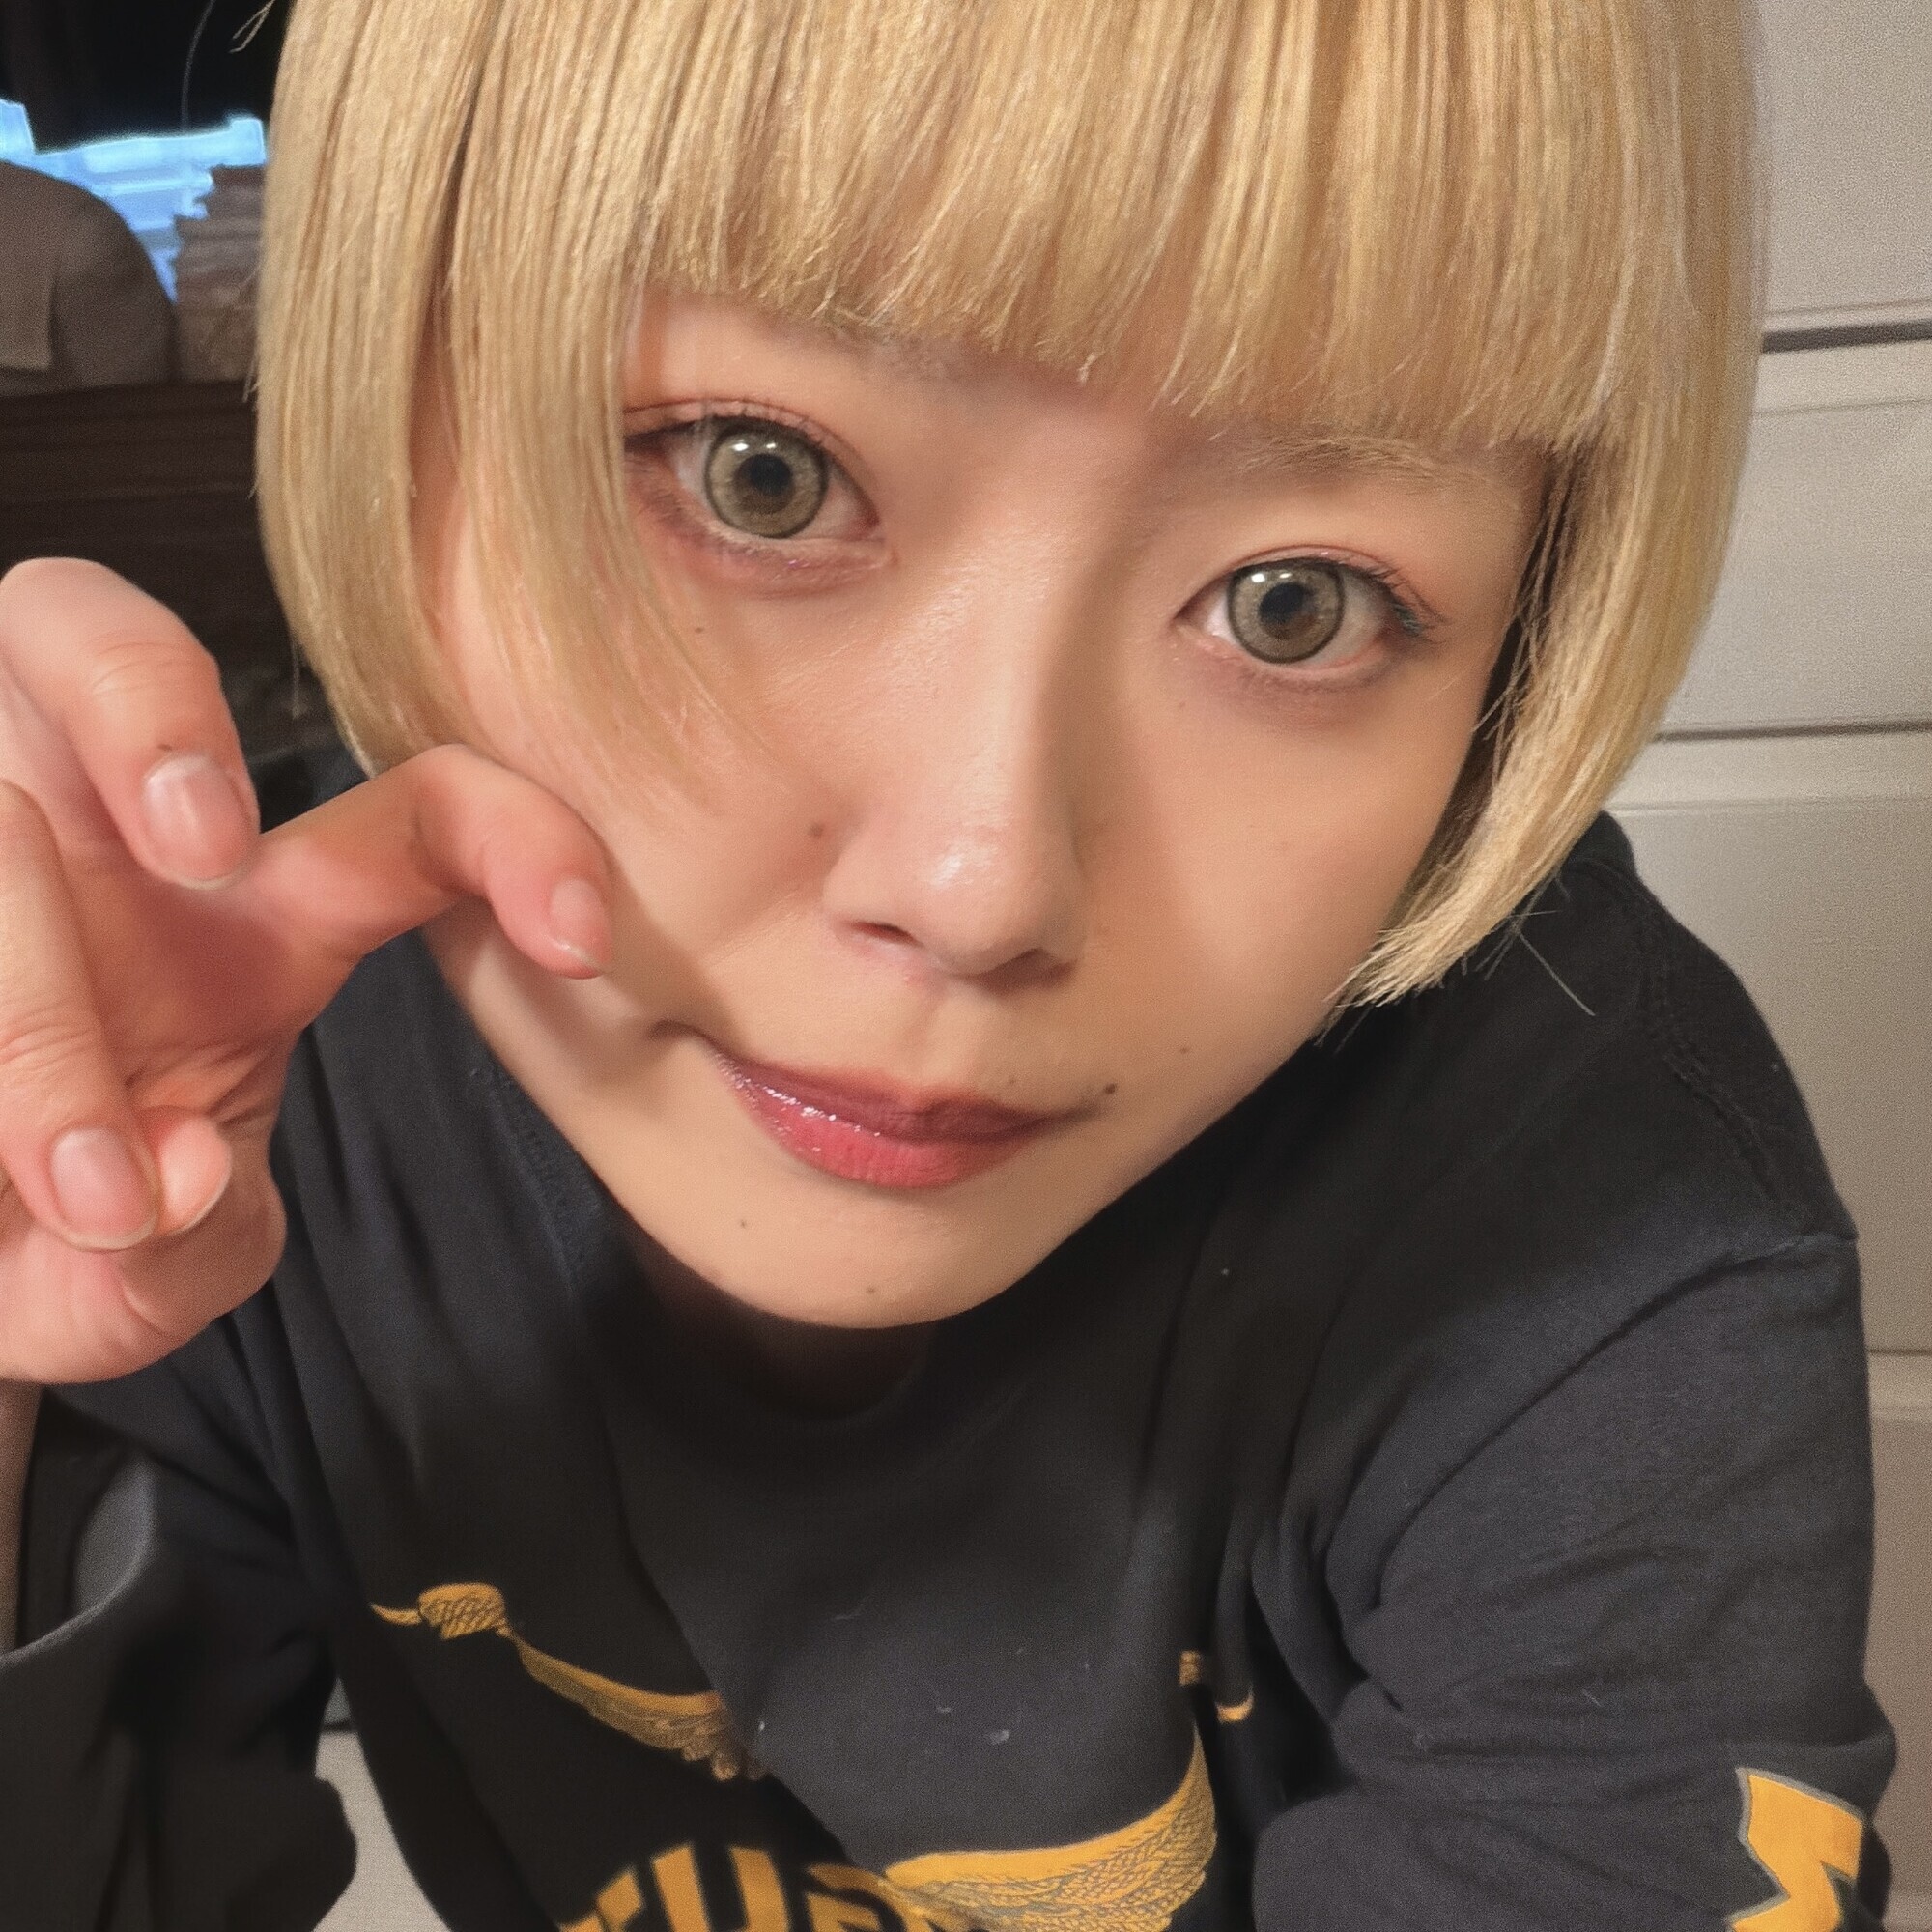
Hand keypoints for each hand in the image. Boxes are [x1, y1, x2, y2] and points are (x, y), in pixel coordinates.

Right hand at [0, 560, 612, 1382]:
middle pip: (112, 636)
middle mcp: (105, 847)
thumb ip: (192, 1254)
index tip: (580, 937)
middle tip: (200, 848)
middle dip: (156, 712)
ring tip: (75, 1182)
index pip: (407, 815)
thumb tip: (175, 1179)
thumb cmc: (50, 1249)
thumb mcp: (145, 1280)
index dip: (512, 835)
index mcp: (248, 914)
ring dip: (32, 993)